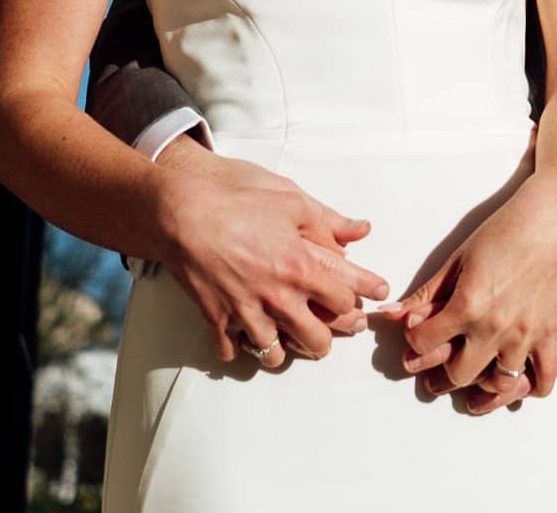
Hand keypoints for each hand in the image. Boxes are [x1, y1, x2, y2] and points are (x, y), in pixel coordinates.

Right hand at [152, 138, 390, 366]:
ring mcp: (247, 313)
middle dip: (328, 337)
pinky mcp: (217, 320)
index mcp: (302, 268)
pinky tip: (246, 335)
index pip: (345, 299)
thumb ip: (329, 221)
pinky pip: (233, 352)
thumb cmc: (238, 204)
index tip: (372, 296)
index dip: (360, 298)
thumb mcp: (292, 201)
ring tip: (289, 336)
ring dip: (285, 348)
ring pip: (276, 355)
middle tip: (331, 328)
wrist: (184, 215)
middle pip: (316, 340)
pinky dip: (241, 347)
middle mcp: (278, 298)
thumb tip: (361, 230)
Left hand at [388, 171, 556, 395]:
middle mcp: (495, 327)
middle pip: (458, 375)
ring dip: (486, 379)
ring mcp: (525, 334)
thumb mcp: (458, 259)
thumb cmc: (505, 232)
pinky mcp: (550, 333)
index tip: (420, 332)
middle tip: (448, 354)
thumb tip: (395, 313)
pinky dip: (533, 386)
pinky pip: (544, 378)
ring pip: (499, 383)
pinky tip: (522, 378)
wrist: (551, 219)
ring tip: (481, 367)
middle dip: (446, 368)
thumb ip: (427, 293)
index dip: (415, 339)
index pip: (423, 342)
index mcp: (467, 305)